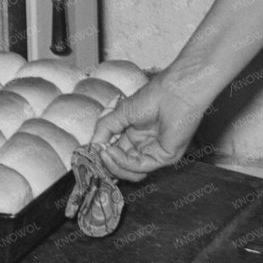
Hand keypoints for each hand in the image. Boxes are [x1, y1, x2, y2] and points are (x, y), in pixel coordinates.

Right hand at [87, 77, 208, 180]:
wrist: (175, 91)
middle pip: (121, 165)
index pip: (115, 153)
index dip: (102, 156)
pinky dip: (122, 162)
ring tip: (102, 153)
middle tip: (93, 158)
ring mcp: (154, 153)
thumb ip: (105, 129)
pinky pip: (140, 167)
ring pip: (130, 171)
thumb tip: (92, 146)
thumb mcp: (120, 112)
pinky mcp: (164, 157)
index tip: (87, 155)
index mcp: (134, 136)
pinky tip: (111, 152)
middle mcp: (144, 146)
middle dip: (105, 164)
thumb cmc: (153, 96)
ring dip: (112, 165)